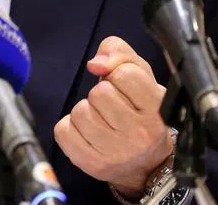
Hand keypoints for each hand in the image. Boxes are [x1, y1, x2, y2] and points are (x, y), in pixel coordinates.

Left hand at [53, 36, 172, 196]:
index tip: (123, 86)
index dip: (117, 74)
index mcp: (155, 108)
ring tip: (100, 119)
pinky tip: (86, 131)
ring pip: (80, 111)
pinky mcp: (91, 163)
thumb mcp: (141, 76)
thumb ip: (120, 53)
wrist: (146, 164)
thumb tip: (95, 64)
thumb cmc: (141, 111)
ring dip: (85, 110)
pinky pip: (63, 130)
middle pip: (100, 93)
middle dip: (101, 93)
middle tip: (111, 105)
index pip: (126, 74)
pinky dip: (70, 127)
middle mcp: (138, 133)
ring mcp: (115, 152)